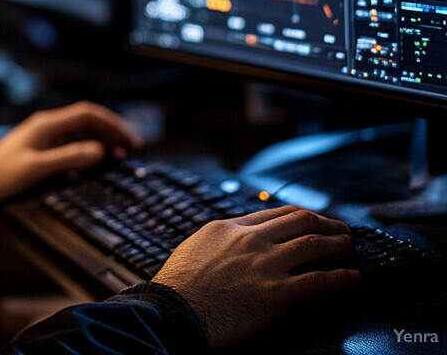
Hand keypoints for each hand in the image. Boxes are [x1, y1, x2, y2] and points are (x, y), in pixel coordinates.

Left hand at [0, 101, 142, 204]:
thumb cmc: (2, 176)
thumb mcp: (36, 168)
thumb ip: (68, 158)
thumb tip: (99, 151)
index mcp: (47, 124)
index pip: (87, 114)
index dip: (111, 123)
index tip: (130, 138)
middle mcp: (48, 126)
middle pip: (87, 121)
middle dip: (112, 131)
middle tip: (134, 147)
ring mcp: (45, 138)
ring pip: (81, 133)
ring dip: (102, 141)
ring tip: (122, 154)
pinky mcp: (42, 150)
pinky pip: (72, 144)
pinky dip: (89, 150)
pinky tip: (98, 162)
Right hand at [152, 205, 360, 349]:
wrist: (173, 311)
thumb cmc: (178, 287)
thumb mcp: (196, 248)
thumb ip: (220, 242)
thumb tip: (231, 246)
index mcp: (229, 227)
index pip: (274, 213)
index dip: (299, 215)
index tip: (311, 219)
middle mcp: (251, 239)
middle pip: (299, 221)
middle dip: (324, 223)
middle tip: (339, 229)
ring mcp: (266, 264)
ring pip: (313, 245)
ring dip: (337, 244)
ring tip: (350, 246)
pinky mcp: (278, 293)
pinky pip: (320, 282)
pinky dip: (342, 279)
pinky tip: (353, 278)